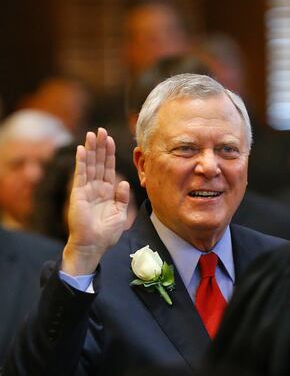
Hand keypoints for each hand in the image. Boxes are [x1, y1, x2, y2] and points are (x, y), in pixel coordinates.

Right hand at [62, 128, 129, 274]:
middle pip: (99, 163)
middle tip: (101, 130)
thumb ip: (122, 198)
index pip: (109, 169)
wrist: (94, 245)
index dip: (110, 154)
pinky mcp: (78, 194)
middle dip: (101, 147)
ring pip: (90, 165)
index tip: (111, 139)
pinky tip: (82, 149)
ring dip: (91, 149)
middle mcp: (96, 188)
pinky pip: (80, 175)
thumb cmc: (107, 233)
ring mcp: (86, 190)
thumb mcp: (120, 214)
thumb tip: (124, 183)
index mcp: (108, 193)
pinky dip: (82, 162)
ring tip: (92, 134)